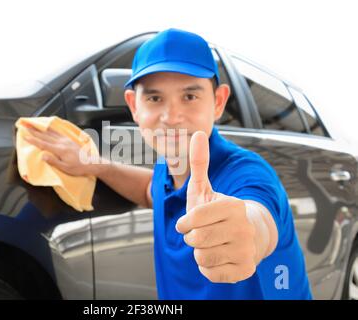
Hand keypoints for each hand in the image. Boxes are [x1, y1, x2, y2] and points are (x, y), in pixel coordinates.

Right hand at [21, 124, 103, 176]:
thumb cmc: (78, 167)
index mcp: (60, 150)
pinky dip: (50, 129)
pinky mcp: (69, 139)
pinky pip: (57, 132)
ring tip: (33, 124)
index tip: (25, 135)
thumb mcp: (65, 168)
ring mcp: (66, 140)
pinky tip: (48, 127)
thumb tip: (42, 156)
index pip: (43, 143)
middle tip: (25, 125)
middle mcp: (62, 142)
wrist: (91, 163)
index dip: (33, 140)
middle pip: (45, 135)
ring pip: (51, 132)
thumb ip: (53, 161)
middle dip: (34, 130)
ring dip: (41, 128)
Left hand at [175, 131, 257, 283]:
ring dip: (200, 252)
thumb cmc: (219, 212)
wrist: (248, 235)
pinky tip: (219, 256)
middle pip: (197, 239)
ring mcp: (246, 249)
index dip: (186, 223)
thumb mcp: (206, 188)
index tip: (186, 224)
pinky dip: (208, 267)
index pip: (195, 217)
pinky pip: (210, 273)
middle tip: (202, 233)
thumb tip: (198, 134)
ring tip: (212, 243)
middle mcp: (243, 227)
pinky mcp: (245, 269)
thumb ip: (199, 163)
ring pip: (202, 257)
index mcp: (233, 205)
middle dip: (192, 238)